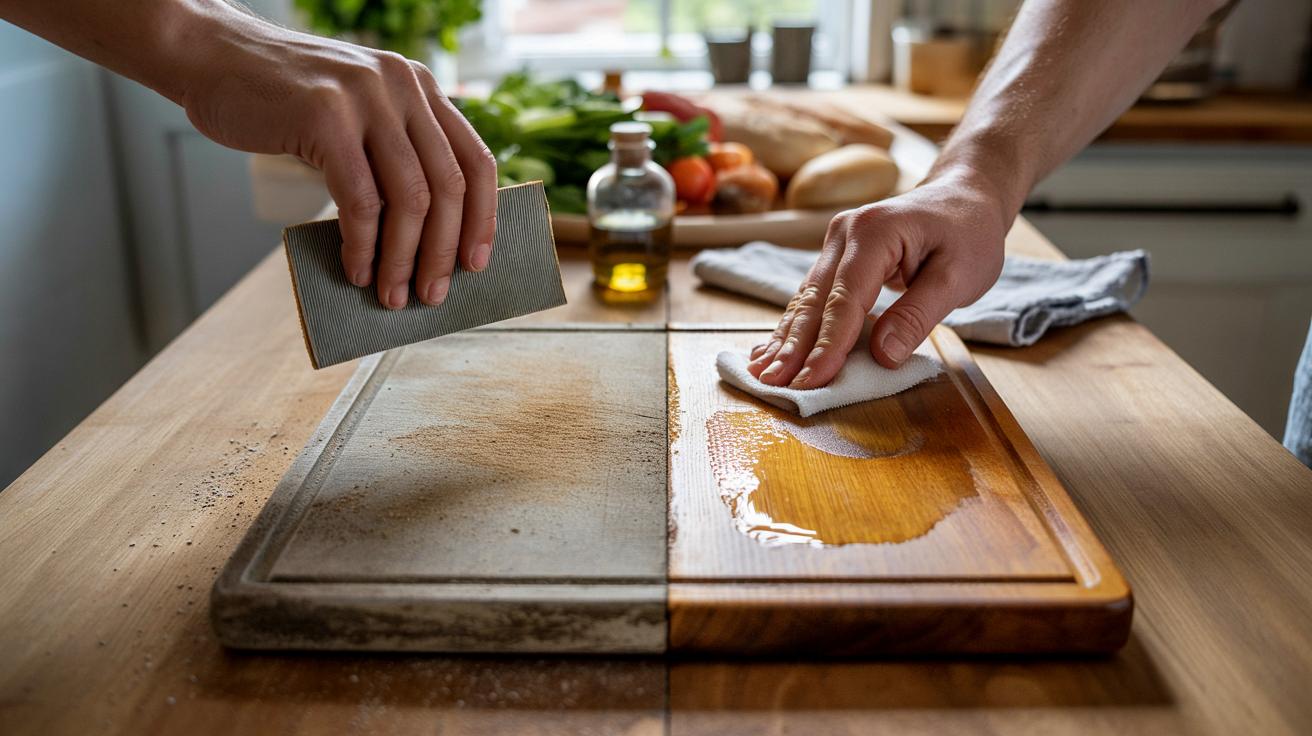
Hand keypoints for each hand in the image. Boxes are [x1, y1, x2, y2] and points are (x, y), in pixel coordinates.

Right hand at [179, 15, 496, 308]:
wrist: (212, 56)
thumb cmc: (284, 100)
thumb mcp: (357, 110)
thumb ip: (393, 149)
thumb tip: (427, 235)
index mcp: (420, 86)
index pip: (475, 159)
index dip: (483, 218)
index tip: (477, 263)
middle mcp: (403, 86)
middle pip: (448, 186)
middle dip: (443, 251)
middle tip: (433, 295)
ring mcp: (366, 98)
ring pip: (409, 197)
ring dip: (403, 258)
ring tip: (391, 294)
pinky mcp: (326, 117)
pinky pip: (360, 199)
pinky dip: (363, 245)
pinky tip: (357, 269)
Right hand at [747, 172, 1009, 387]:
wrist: (964, 195)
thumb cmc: (969, 232)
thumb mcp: (960, 276)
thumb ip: (918, 315)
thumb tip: (882, 356)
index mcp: (875, 232)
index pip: (845, 298)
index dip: (828, 344)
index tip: (812, 380)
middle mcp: (845, 233)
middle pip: (815, 299)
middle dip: (793, 346)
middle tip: (773, 384)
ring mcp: (836, 242)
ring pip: (806, 298)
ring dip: (786, 338)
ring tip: (762, 373)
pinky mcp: (835, 256)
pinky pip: (813, 295)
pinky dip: (796, 325)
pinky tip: (774, 349)